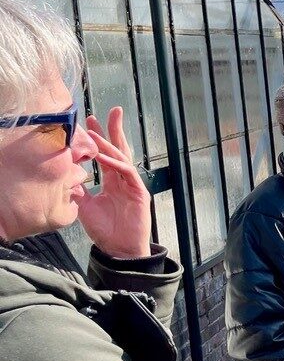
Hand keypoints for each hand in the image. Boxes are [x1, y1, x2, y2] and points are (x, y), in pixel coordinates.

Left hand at [81, 107, 151, 258]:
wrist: (120, 250)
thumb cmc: (106, 231)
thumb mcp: (84, 207)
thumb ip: (78, 190)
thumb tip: (66, 175)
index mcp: (113, 182)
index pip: (107, 155)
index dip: (100, 138)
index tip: (89, 122)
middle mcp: (124, 180)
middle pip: (120, 149)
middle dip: (114, 129)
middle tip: (109, 110)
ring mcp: (133, 185)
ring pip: (123, 157)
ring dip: (110, 143)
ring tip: (96, 131)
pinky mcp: (139, 192)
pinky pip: (127, 173)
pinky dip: (115, 163)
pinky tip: (103, 156)